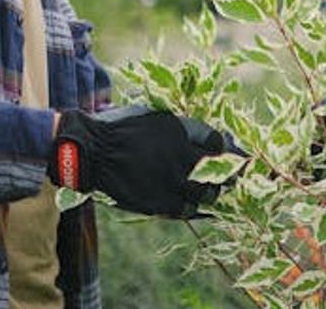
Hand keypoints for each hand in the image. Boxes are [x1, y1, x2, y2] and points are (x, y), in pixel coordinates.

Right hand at [47, 106, 234, 217]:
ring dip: (213, 192)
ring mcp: (171, 180)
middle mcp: (182, 155)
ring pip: (207, 192)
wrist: (90, 151)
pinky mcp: (159, 201)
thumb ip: (178, 127)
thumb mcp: (153, 117)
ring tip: (213, 191)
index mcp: (181, 130)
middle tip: (235, 175)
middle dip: (230, 172)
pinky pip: (187, 209)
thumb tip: (201, 134)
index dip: (226, 148)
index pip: (217, 141)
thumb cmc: (118, 128)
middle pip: (220, 168)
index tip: (228, 152)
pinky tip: (190, 204)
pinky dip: (192, 207)